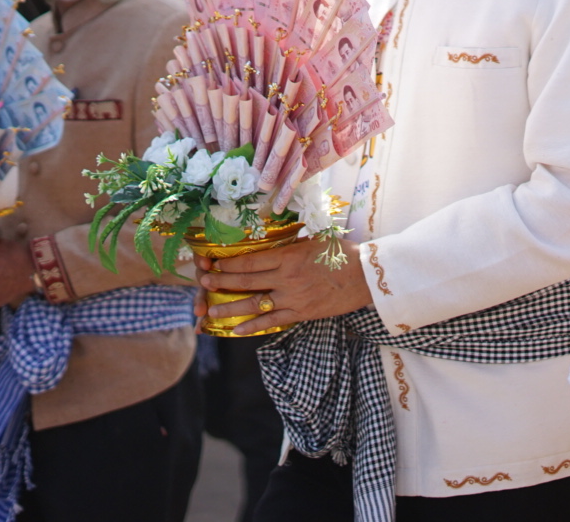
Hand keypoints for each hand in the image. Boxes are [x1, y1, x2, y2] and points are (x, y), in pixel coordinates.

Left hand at [193, 240, 371, 334]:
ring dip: (230, 307)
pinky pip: (272, 320)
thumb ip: (292, 242)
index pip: (250, 260)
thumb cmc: (343, 254)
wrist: (366, 277)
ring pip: (254, 303)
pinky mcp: (301, 313)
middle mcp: (287, 277)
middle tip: (203, 283)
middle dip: (221, 282)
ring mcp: (293, 297)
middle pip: (247, 280)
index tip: (213, 264)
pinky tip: (237, 330)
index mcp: (289, 256)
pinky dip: (253, 326)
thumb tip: (273, 239)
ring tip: (212, 310)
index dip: (228, 263)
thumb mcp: (315, 240)